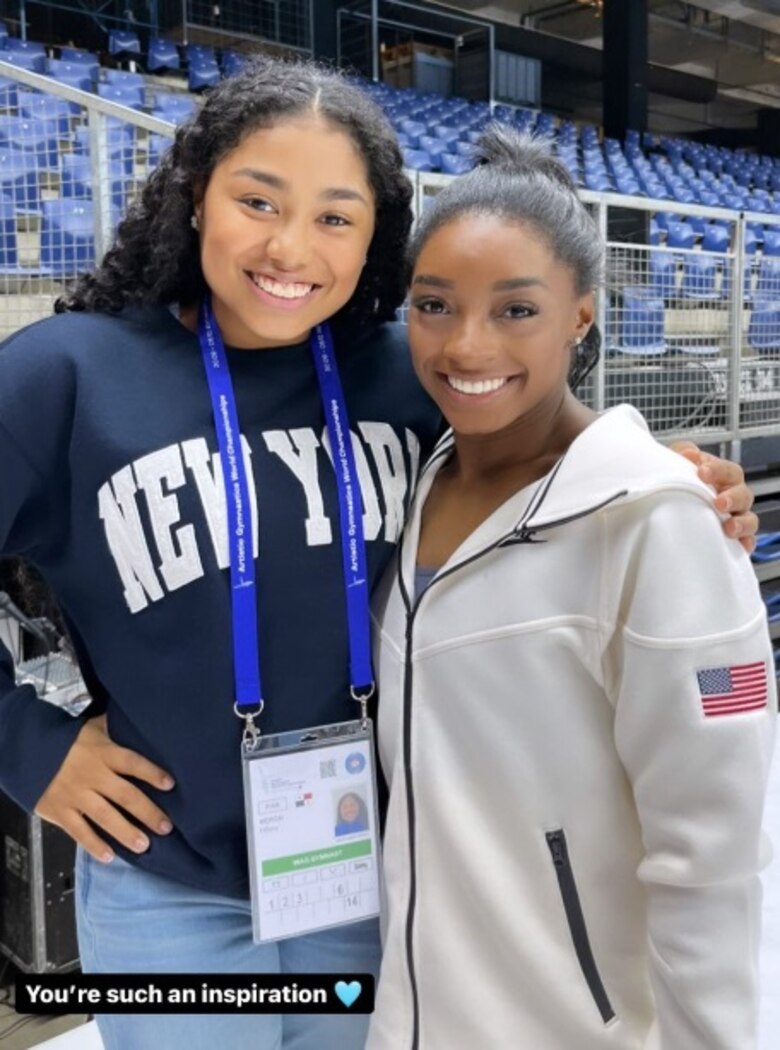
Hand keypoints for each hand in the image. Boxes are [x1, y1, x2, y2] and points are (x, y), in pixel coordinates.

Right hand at [35, 714, 174, 862]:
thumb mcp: (93, 728)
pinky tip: (109, 856)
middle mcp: (92, 775)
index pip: (133, 763)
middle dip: (148, 812)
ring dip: (126, 832)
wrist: (28, 751)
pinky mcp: (60, 811)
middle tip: (166, 827)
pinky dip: (94, 845)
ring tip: (144, 845)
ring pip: (105, 817)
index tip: (170, 785)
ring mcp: (76, 795)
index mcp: (103, 753)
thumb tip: (140, 721)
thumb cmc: (68, 740)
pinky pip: (79, 831)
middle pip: (125, 795)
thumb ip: (115, 729)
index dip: (152, 773)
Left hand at [670, 442, 757, 553]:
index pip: (728, 471)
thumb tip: (689, 453)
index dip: (719, 470)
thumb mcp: (675, 463)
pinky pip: (746, 542)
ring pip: (749, 519)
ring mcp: (734, 518)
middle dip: (733, 498)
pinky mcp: (732, 540)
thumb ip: (682, 452)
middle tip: (719, 502)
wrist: (660, 508)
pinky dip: (746, 544)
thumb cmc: (676, 484)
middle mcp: (732, 497)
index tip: (702, 472)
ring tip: (729, 528)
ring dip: (742, 523)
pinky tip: (740, 547)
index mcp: (721, 478)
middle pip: (743, 495)